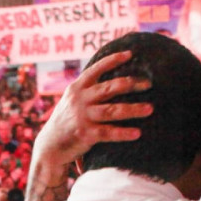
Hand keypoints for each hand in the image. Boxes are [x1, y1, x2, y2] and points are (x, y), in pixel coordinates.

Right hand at [33, 50, 152, 166]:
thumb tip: (114, 80)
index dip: (113, 61)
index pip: (95, 69)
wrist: (50, 146)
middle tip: (148, 84)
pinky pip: (109, 133)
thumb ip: (88, 90)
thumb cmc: (68, 121)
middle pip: (109, 88)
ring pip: (113, 110)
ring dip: (133, 109)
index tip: (130, 54)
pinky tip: (137, 133)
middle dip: (130, 84)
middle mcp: (79, 100)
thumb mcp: (72, 100)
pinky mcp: (86, 134)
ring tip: (150, 109)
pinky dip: (124, 133)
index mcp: (77, 88)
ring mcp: (82, 117)